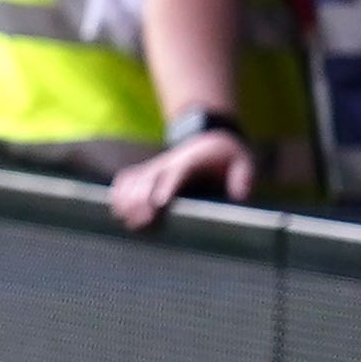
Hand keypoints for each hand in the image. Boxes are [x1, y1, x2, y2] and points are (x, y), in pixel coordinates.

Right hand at [111, 124, 255, 230]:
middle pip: (148, 179)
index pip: (177, 174)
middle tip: (141, 223)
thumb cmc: (227, 157)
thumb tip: (240, 195)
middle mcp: (168, 163)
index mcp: (192, 161)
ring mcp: (154, 167)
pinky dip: (118, 193)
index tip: (159, 205)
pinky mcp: (146, 172)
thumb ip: (243, 177)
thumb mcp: (243, 161)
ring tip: (127, 222)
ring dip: (127, 199)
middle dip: (142, 201)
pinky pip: (125, 179)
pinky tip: (116, 210)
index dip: (166, 188)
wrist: (210, 138)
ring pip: (133, 179)